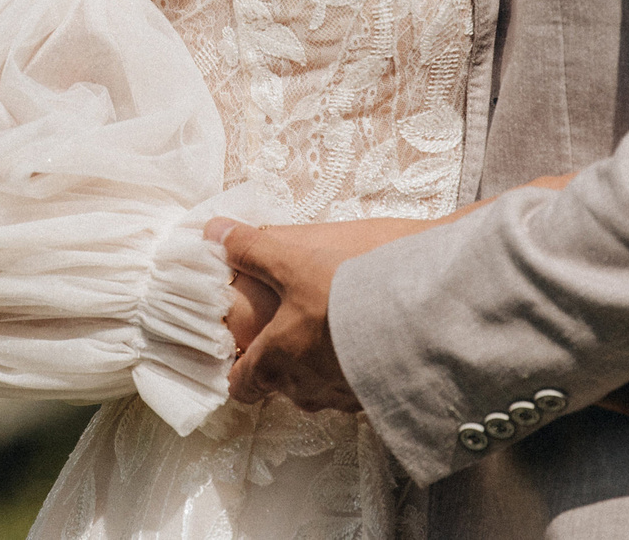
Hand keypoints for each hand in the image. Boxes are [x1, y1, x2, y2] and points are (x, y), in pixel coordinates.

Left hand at [209, 216, 429, 409]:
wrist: (416, 325)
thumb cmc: (345, 298)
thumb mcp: (292, 264)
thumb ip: (251, 249)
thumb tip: (213, 231)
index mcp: (273, 362)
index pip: (240, 384)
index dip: (236, 369)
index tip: (237, 354)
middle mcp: (302, 389)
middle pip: (279, 383)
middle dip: (280, 360)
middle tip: (287, 330)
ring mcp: (339, 397)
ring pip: (317, 387)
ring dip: (318, 365)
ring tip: (329, 333)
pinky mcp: (373, 397)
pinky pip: (353, 388)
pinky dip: (352, 370)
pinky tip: (365, 343)